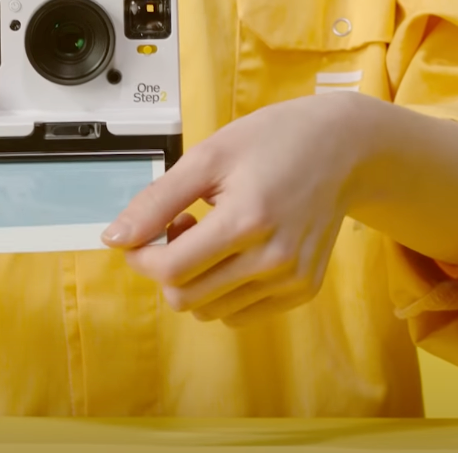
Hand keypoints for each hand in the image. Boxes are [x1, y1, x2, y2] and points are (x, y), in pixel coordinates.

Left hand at [102, 94, 366, 326]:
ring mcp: (293, 280)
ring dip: (193, 280)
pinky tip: (232, 254)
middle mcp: (275, 260)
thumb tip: (113, 239)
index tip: (139, 236)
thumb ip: (156, 202)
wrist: (344, 149)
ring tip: (209, 236)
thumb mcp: (207, 157)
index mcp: (248, 220)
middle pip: (186, 298)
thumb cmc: (272, 142)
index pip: (170, 270)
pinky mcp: (304, 290)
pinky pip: (239, 314)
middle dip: (164, 269)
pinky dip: (221, 291)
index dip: (140, 257)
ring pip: (210, 312)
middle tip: (179, 228)